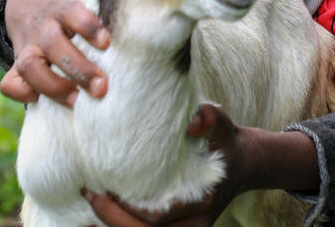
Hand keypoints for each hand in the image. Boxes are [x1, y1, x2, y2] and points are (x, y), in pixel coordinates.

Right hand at [0, 0, 109, 107]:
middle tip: (101, 87)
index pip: (73, 12)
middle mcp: (44, 25)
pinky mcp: (18, 61)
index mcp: (64, 3)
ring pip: (30, 67)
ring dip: (52, 86)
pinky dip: (20, 93)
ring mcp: (29, 44)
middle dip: (78, 68)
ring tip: (78, 102)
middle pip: (55, 46)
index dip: (87, 27)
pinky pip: (9, 82)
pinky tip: (38, 101)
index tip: (106, 42)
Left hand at [82, 104, 241, 226]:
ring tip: (91, 204)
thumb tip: (190, 121)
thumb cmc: (225, 141)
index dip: (127, 207)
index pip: (159, 216)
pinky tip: (101, 212)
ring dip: (114, 224)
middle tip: (90, 194)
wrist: (244, 161)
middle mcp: (195, 224)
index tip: (102, 187)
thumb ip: (209, 119)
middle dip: (112, 219)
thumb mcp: (221, 124)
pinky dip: (123, 224)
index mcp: (204, 202)